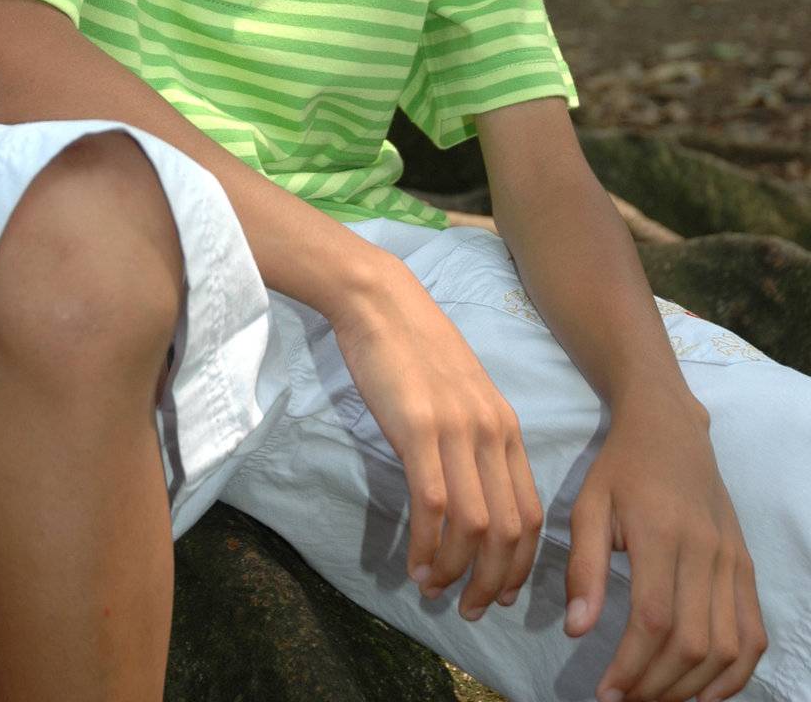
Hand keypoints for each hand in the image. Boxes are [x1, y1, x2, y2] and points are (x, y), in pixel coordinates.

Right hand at [330, 253, 543, 618]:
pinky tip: (415, 565)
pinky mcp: (419, 428)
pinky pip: (434, 506)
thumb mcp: (462, 395)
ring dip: (458, 572)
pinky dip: (428, 547)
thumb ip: (476, 439)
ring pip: (476, 527)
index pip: (531, 515)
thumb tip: (474, 497)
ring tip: (434, 591)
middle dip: (493, 583)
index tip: (496, 593)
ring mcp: (458, 430)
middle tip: (469, 610)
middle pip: (510, 530)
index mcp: (507, 427)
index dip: (519, 566)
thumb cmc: (414, 348)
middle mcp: (493, 432)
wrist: (380, 302)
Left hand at [564, 393, 768, 701]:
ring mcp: (731, 560)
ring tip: (656, 698)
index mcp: (659, 533)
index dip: (632, 666)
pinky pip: (752, 632)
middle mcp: (704, 551)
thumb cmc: (621, 468)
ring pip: (726, 646)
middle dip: (657, 684)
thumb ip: (584, 567)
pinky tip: (705, 692)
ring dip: (692, 686)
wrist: (670, 429)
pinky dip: (736, 673)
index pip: (653, 620)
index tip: (606, 692)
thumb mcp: (588, 505)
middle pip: (691, 642)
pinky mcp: (745, 565)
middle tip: (625, 700)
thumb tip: (577, 629)